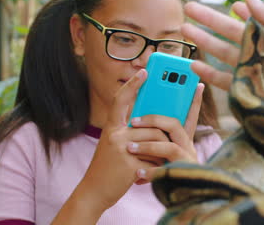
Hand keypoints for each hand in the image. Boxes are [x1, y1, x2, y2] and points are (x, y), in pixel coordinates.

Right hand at [52, 69, 158, 222]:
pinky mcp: (128, 163)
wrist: (94, 192)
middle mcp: (114, 134)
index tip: (145, 71)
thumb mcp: (117, 145)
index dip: (133, 84)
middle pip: (151, 124)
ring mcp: (120, 148)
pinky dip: (157, 166)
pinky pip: (155, 157)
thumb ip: (132, 133)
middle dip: (163, 137)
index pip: (121, 99)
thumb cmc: (111, 167)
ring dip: (161, 153)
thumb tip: (158, 122)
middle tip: (168, 144)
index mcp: (112, 127)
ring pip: (156, 140)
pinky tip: (150, 173)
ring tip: (158, 163)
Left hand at [127, 83, 204, 183]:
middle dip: (154, 119)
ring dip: (147, 146)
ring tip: (129, 148)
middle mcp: (188, 146)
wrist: (175, 199)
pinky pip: (165, 169)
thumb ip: (156, 134)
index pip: (189, 114)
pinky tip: (137, 175)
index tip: (196, 83)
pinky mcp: (182, 175)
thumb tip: (136, 115)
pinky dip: (150, 172)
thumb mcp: (160, 152)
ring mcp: (187, 160)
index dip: (193, 98)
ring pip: (169, 145)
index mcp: (183, 138)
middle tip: (133, 120)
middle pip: (175, 125)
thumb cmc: (163, 172)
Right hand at [182, 0, 263, 100]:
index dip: (242, 11)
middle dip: (210, 20)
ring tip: (185, 29)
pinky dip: (209, 74)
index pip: (256, 19)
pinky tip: (196, 64)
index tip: (231, 4)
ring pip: (224, 53)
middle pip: (232, 32)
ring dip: (205, 41)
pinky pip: (225, 81)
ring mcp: (256, 73)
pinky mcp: (250, 92)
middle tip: (189, 8)